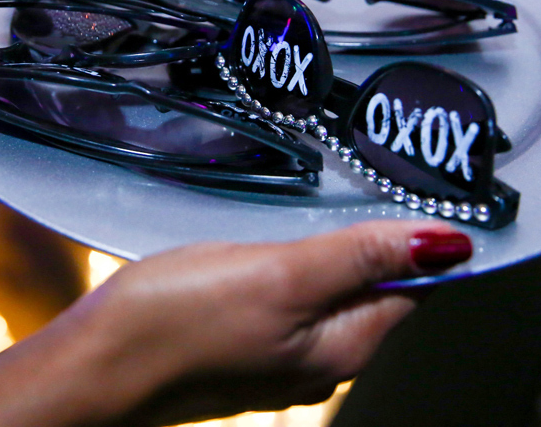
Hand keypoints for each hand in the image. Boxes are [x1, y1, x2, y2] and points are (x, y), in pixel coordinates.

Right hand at [70, 222, 470, 424]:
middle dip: (378, 235)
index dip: (426, 236)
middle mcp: (319, 356)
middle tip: (373, 176)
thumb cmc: (176, 325)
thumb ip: (361, 257)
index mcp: (344, 345)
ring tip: (320, 200)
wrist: (95, 365)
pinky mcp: (240, 336)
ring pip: (328, 287)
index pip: (414, 284)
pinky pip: (287, 292)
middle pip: (375, 285)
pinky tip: (269, 235)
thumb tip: (445, 246)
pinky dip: (290, 259)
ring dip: (332, 244)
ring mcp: (278, 349)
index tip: (430, 188)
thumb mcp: (282, 275)